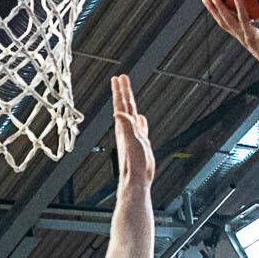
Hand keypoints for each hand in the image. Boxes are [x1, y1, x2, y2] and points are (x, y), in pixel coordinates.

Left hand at [109, 75, 153, 198]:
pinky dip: (140, 120)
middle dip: (123, 91)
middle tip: (121, 78)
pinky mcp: (140, 143)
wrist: (136, 179)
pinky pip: (140, 127)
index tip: (119, 77)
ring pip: (132, 114)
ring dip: (130, 102)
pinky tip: (141, 118)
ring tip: (128, 92)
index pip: (122, 104)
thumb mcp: (131, 141)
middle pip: (125, 105)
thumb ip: (126, 126)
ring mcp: (133, 136)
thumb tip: (117, 112)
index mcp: (124, 127)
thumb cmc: (133, 163)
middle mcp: (127, 129)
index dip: (121, 91)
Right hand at [200, 0, 258, 66]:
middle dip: (214, 10)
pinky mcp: (252, 37)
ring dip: (218, 7)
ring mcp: (246, 37)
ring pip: (227, 20)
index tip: (216, 5)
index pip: (231, 24)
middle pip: (224, 22)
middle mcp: (243, 37)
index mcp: (249, 37)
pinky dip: (239, 7)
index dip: (222, 16)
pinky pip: (244, 19)